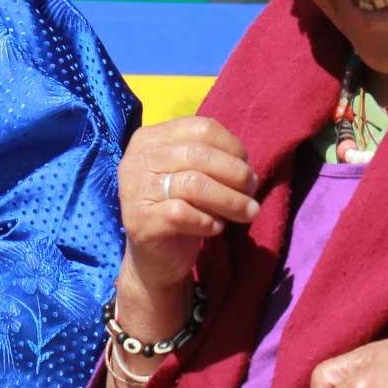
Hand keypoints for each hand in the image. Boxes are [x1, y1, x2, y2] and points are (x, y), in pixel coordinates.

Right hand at [114, 116, 258, 338]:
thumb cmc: (179, 210)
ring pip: (194, 184)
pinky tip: (216, 228)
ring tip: (248, 213)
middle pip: (199, 154)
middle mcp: (138, 159)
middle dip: (235, 174)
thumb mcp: (192, 174)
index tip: (247, 169)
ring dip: (230, 200)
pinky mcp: (140, 221)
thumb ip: (211, 159)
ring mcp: (135, 190)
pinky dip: (208, 221)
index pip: (201, 127)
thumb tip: (247, 166)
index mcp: (151, 138)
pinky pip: (184, 214)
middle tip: (252, 193)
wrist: (154, 259)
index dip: (233, 147)